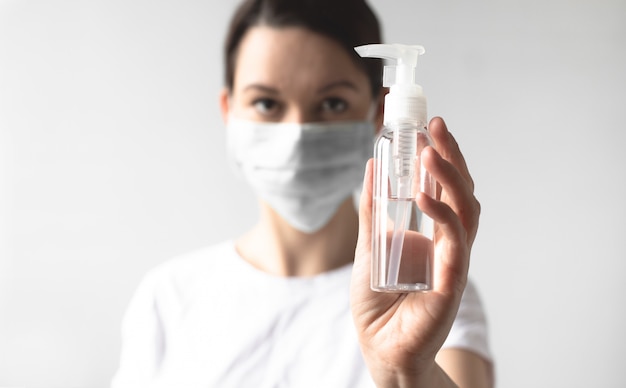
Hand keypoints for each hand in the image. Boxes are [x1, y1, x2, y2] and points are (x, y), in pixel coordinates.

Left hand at [350, 117, 480, 386]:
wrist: (380, 348)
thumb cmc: (379, 304)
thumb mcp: (370, 245)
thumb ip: (373, 210)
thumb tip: (371, 166)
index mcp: (434, 236)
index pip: (447, 190)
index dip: (443, 158)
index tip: (429, 128)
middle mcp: (449, 246)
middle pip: (462, 193)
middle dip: (452, 158)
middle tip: (436, 128)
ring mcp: (453, 263)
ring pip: (465, 212)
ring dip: (450, 178)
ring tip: (429, 152)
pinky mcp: (451, 284)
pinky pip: (454, 245)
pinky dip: (442, 216)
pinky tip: (424, 195)